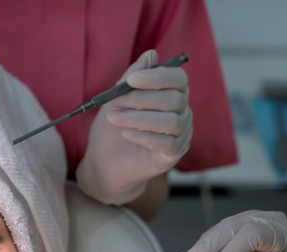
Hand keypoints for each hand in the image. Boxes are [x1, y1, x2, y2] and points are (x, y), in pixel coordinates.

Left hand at [76, 50, 191, 204]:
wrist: (105, 162)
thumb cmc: (113, 127)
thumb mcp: (117, 100)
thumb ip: (131, 79)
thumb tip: (151, 54)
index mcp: (171, 95)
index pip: (178, 79)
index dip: (157, 76)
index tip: (131, 79)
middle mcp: (182, 114)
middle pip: (175, 100)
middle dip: (142, 98)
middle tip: (116, 101)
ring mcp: (180, 136)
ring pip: (171, 121)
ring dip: (139, 117)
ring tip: (114, 118)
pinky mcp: (172, 156)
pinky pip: (167, 143)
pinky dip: (144, 136)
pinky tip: (126, 134)